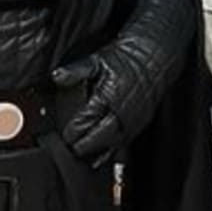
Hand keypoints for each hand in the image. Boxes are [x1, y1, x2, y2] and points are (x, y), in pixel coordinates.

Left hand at [51, 0, 192, 164]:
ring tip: (81, 154)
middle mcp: (122, 113)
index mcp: (109, 97)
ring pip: (111, 147)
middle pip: (97, 141)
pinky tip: (100, 154)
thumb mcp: (97, 60)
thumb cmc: (127, 58)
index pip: (85, 124)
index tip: (63, 134)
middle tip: (68, 147)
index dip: (71, 132)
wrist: (154, 56)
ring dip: (95, 153)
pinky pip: (123, 145)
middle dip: (81, 146)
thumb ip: (76, 70)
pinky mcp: (140, 125)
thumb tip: (57, 75)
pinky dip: (109, 152)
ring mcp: (133, 122)